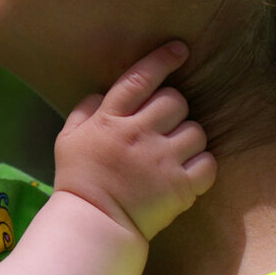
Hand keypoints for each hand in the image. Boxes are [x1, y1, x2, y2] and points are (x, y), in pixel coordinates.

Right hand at [54, 42, 214, 240]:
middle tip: (164, 124)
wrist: (93, 224)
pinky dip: (203, 164)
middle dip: (174, 108)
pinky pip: (208, 163)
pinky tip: (189, 169)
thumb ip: (85, 110)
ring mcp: (162, 161)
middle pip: (175, 101)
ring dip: (189, 137)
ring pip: (196, 130)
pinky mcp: (180, 187)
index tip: (180, 50)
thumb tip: (103, 92)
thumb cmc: (79, 179)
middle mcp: (138, 134)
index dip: (163, 60)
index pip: (140, 78)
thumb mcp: (67, 138)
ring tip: (175, 151)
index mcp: (110, 120)